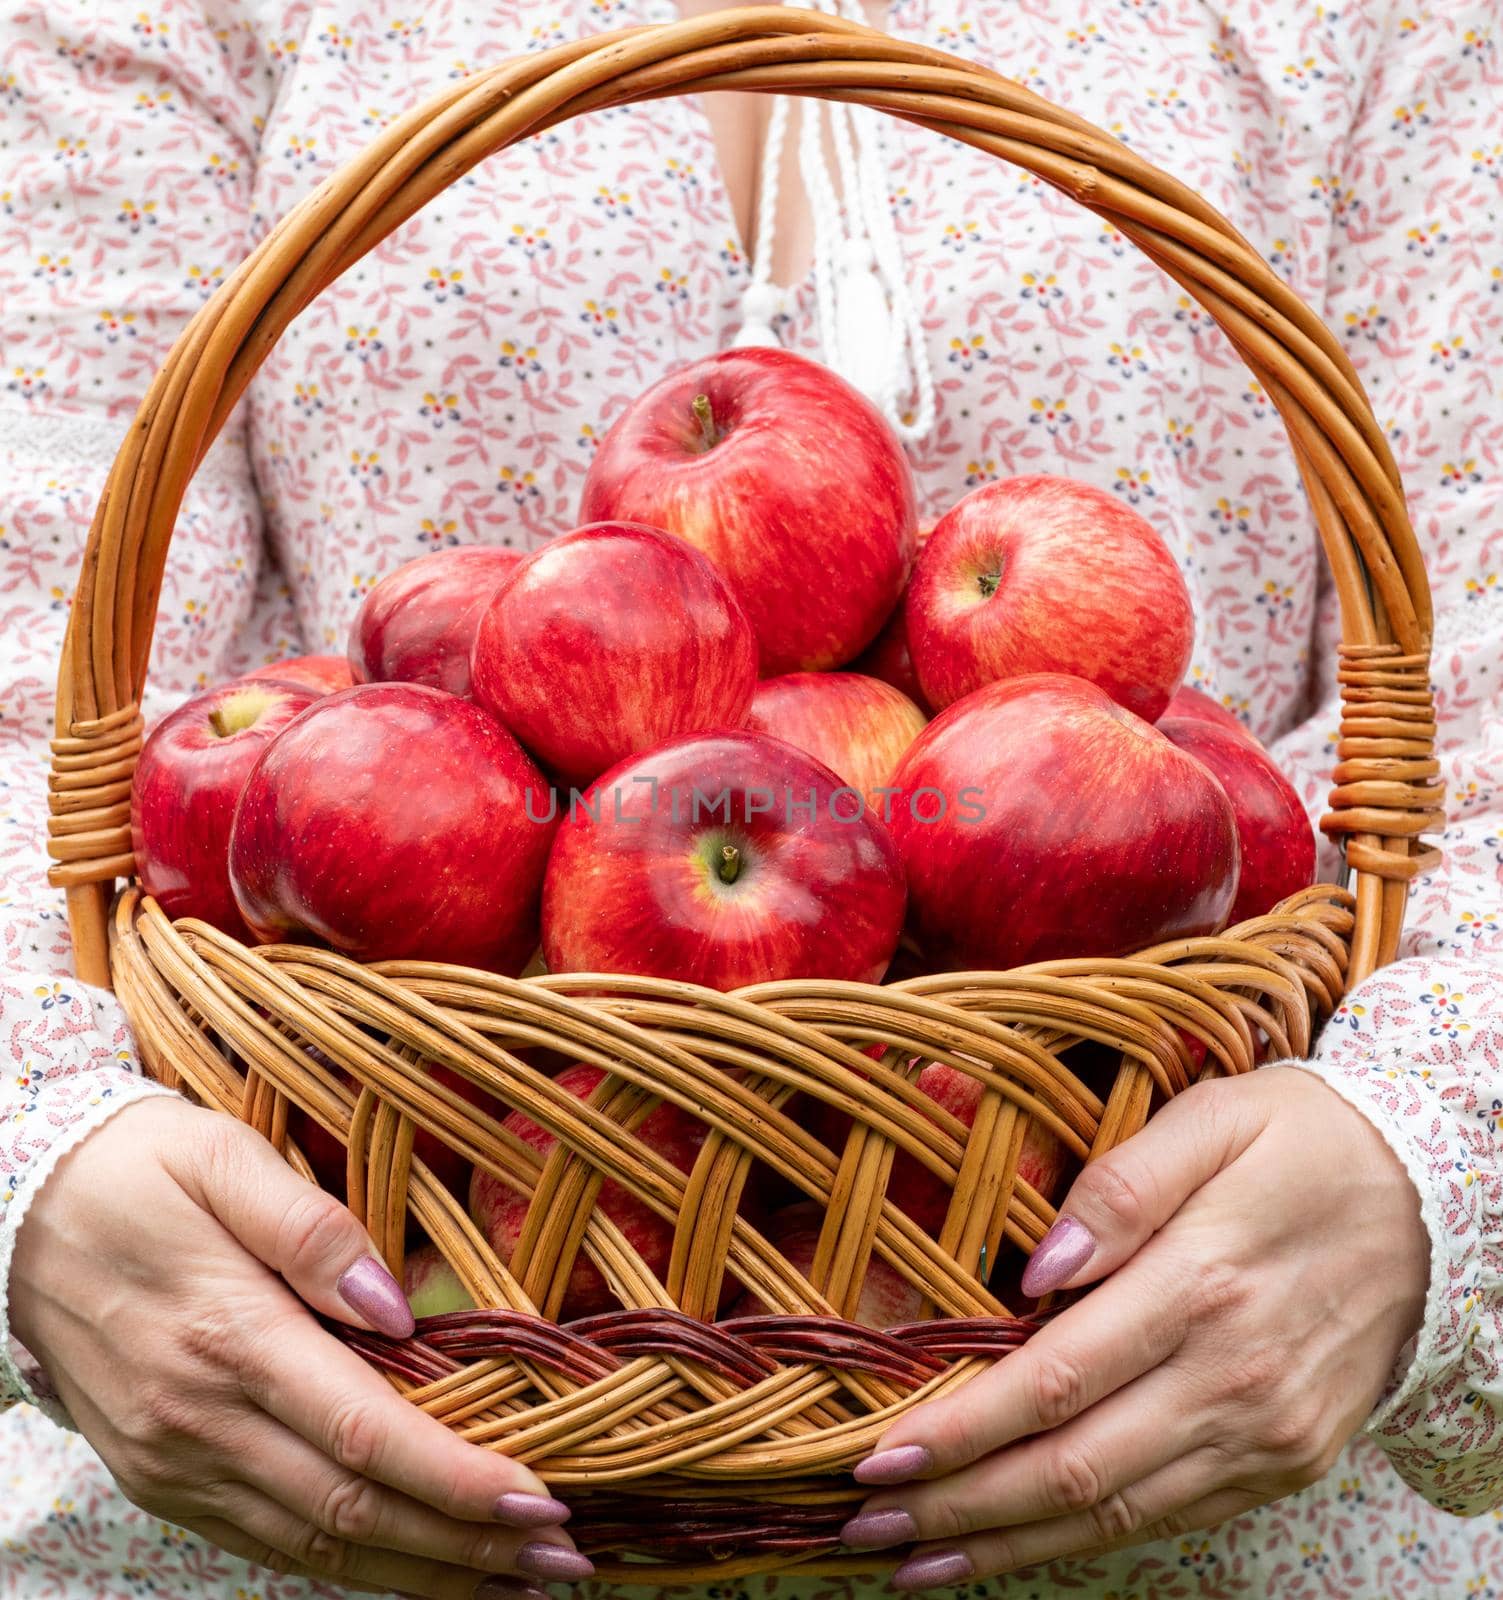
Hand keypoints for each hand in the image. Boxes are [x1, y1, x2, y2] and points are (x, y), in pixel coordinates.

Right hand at [10, 1097, 592, 1597]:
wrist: (13, 1214)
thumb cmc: (137, 1171)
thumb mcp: (224, 1160)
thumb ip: (315, 1230)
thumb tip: (399, 1306)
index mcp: (229, 1336)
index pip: (366, 1435)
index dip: (457, 1480)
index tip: (539, 1501)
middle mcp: (201, 1421)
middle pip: (352, 1513)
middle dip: (465, 1547)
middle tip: (562, 1559)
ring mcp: (175, 1463)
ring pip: (314, 1548)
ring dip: (420, 1572)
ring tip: (512, 1581)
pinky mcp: (164, 1477)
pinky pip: (268, 1542)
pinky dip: (349, 1567)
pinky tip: (412, 1565)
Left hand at [838, 1066, 1428, 1586]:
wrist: (1438, 1196)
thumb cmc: (1304, 1140)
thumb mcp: (1215, 1119)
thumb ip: (1122, 1186)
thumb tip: (1036, 1266)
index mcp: (1203, 1285)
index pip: (1054, 1381)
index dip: (961, 1428)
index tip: (878, 1453)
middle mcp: (1234, 1378)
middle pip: (1073, 1468)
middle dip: (958, 1504)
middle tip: (866, 1523)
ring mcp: (1266, 1434)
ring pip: (1115, 1512)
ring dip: (1008, 1543)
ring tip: (917, 1561)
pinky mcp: (1285, 1461)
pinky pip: (1170, 1518)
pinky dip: (1085, 1543)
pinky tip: (1021, 1548)